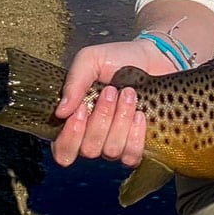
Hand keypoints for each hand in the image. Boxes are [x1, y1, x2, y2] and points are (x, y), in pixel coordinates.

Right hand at [50, 39, 175, 168]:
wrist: (153, 58)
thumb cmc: (117, 60)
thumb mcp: (90, 60)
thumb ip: (74, 82)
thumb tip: (61, 112)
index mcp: (76, 122)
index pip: (63, 150)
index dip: (71, 136)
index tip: (84, 108)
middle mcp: (93, 138)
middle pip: (89, 149)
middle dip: (101, 118)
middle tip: (111, 91)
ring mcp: (115, 144)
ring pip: (111, 150)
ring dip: (120, 120)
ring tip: (129, 93)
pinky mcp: (137, 145)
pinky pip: (131, 155)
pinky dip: (135, 135)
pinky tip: (139, 114)